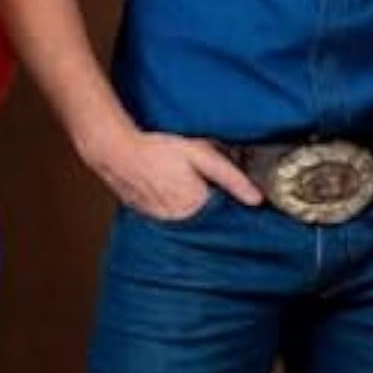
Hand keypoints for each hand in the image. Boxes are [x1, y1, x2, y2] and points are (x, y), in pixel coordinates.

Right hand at [89, 128, 261, 219]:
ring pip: (190, 223)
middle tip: (205, 186)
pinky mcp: (150, 220)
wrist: (116, 152)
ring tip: (184, 186)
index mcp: (197, 207)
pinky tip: (171, 192)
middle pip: (209, 221)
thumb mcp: (201, 155)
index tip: (237, 198)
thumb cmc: (158, 149)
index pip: (227, 216)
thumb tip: (257, 199)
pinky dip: (176, 211)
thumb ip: (231, 177)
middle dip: (214, 207)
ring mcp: (164, 223)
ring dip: (195, 212)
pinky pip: (172, 220)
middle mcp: (181, 222)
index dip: (234, 205)